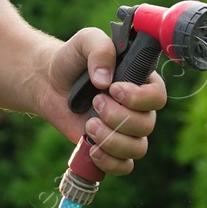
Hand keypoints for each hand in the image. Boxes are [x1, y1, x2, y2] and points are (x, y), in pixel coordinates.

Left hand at [37, 26, 167, 176]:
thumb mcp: (85, 41)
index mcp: (140, 81)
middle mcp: (138, 108)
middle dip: (118, 117)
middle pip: (147, 125)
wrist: (49, 81)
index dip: (140, 97)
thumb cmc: (72, 59)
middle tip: (95, 102)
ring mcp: (125, 130)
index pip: (157, 96)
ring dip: (111, 139)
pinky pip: (124, 166)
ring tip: (88, 125)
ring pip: (137, 148)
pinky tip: (91, 149)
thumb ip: (100, 49)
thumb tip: (105, 79)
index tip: (114, 89)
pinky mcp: (110, 148)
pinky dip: (110, 162)